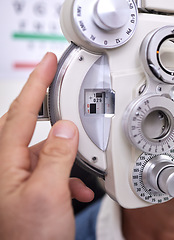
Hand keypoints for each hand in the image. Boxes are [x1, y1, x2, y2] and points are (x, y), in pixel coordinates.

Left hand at [0, 53, 93, 239]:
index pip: (21, 112)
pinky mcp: (33, 192)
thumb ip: (55, 157)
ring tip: (81, 163)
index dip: (36, 83)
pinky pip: (52, 170)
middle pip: (25, 124)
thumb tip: (65, 128)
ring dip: (66, 152)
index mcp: (5, 163)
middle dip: (44, 104)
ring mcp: (20, 181)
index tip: (48, 63)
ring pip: (45, 150)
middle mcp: (9, 168)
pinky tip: (80, 188)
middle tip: (58, 87)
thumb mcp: (46, 195)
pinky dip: (69, 174)